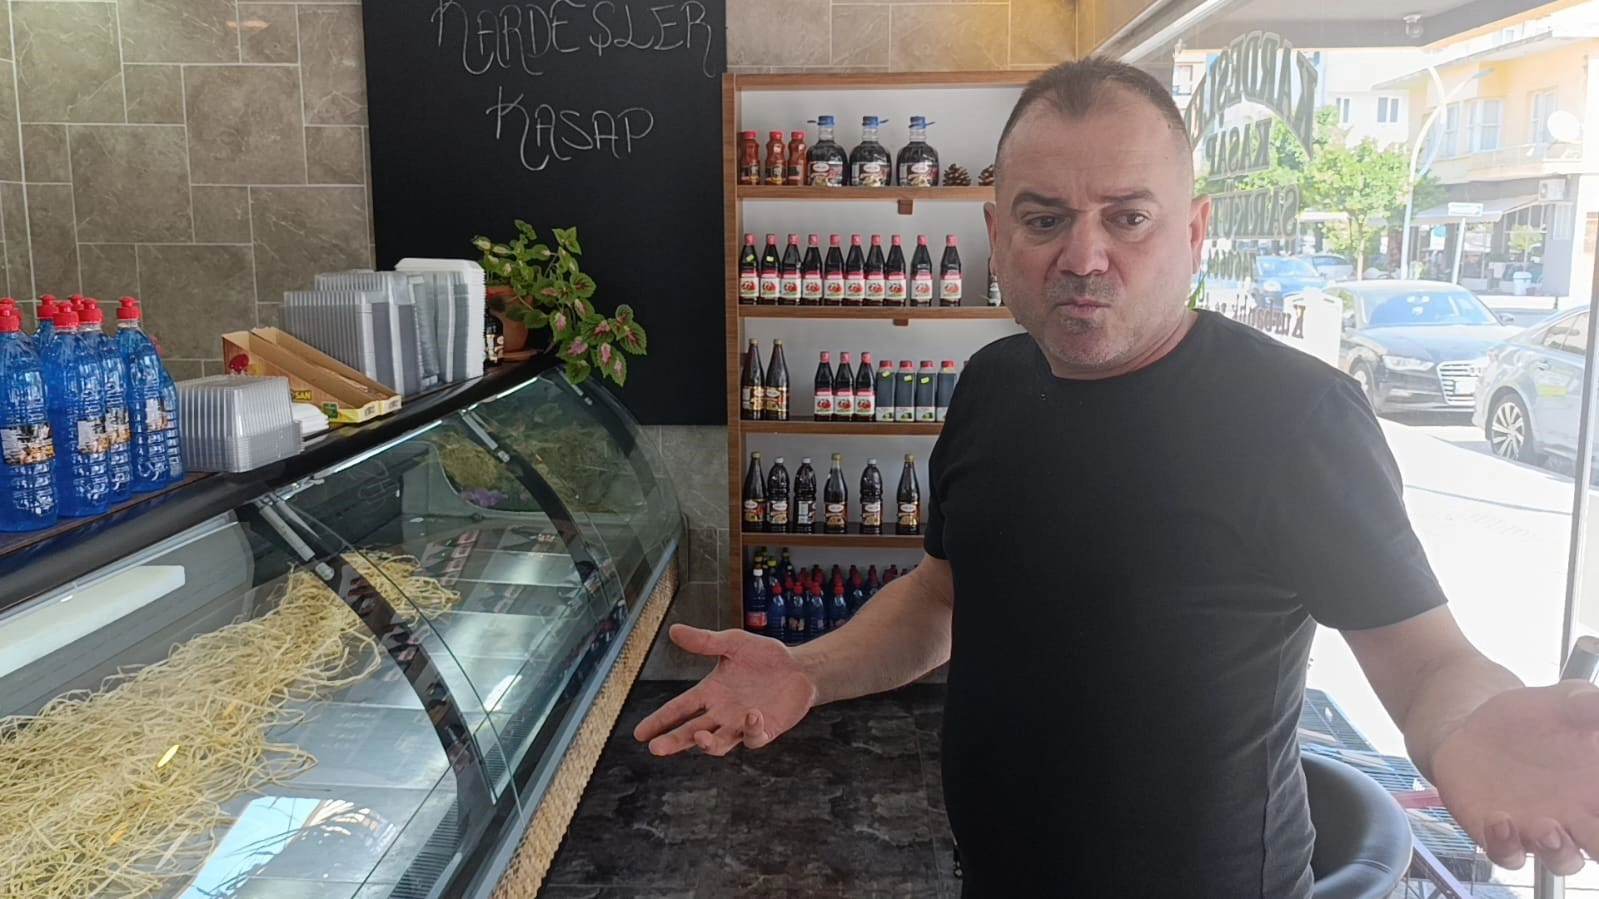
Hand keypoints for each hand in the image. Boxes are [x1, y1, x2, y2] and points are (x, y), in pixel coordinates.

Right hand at [632, 624, 816, 756]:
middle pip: (692, 733)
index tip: (639, 733)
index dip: (659, 721)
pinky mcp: (765, 730)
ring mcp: (742, 725)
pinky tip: (752, 715)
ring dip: (709, 745)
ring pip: (719, 744)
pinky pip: (754, 737)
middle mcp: (721, 713)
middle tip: (657, 748)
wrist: (799, 667)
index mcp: (709, 693)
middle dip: (674, 742)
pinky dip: (751, 730)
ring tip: (701, 738)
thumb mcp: (732, 643)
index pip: (679, 709)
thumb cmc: (764, 656)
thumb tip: (673, 630)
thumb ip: (705, 642)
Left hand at [1431, 681, 1598, 874]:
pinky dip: (1506, 846)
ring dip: (1559, 853)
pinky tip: (1499, 820)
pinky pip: (1507, 854)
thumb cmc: (1533, 719)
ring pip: (1561, 861)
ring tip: (1546, 828)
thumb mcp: (1567, 701)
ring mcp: (1537, 829)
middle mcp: (1576, 817)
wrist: (1473, 725)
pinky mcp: (1496, 832)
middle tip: (1594, 834)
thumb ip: (1589, 705)